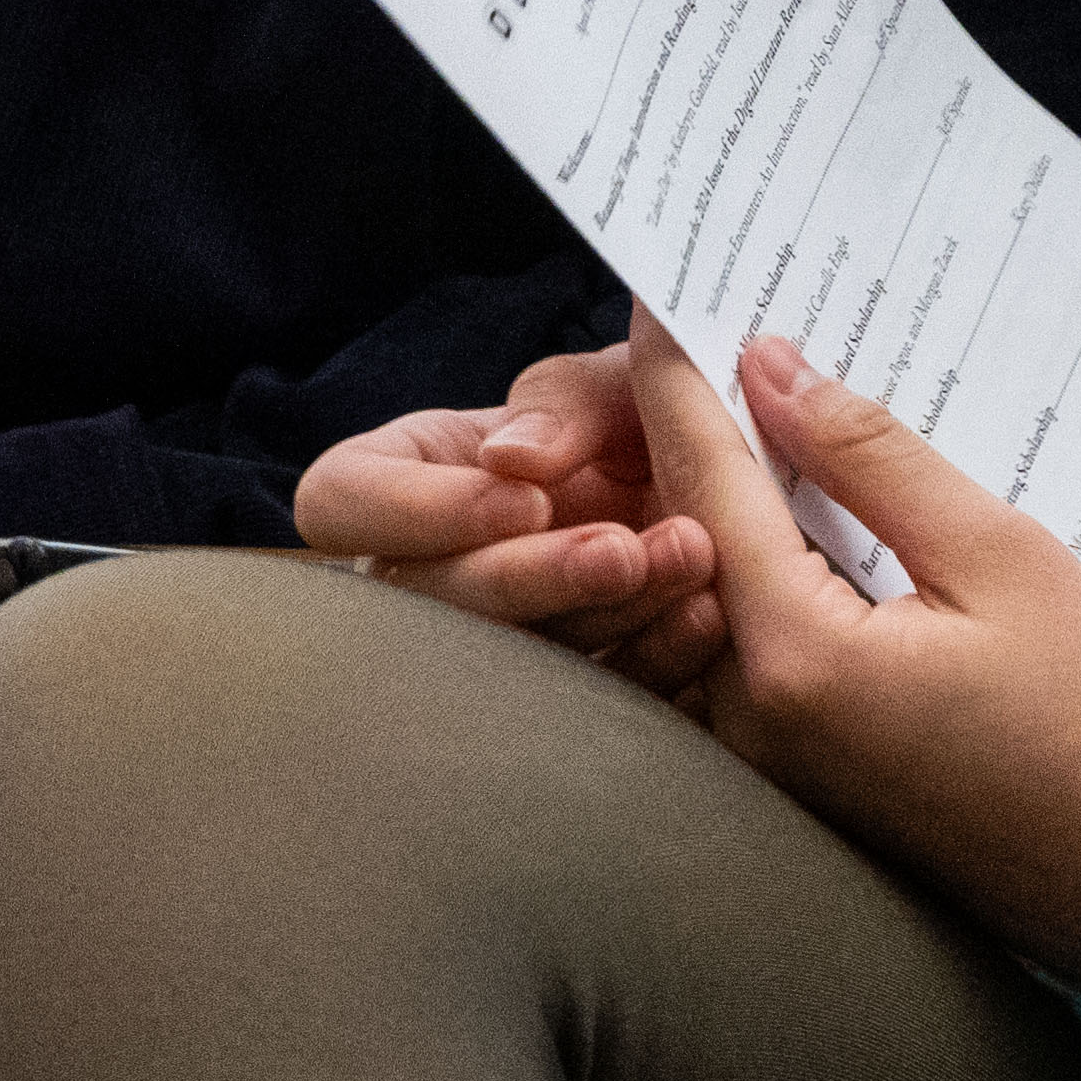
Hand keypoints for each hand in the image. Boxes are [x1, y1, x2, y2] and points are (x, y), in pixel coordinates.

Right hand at [295, 341, 731, 694]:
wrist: (738, 472)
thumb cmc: (647, 416)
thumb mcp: (616, 382)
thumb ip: (564, 404)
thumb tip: (511, 458)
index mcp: (413, 478)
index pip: (342, 500)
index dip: (417, 509)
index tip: (526, 499)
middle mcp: (438, 569)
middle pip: (431, 601)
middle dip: (532, 576)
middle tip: (621, 549)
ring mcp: (503, 641)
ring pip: (513, 660)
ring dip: (606, 613)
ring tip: (691, 560)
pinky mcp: (578, 697)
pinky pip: (597, 698)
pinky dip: (658, 656)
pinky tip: (709, 615)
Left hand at [636, 312, 1080, 1039]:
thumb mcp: (1001, 556)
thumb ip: (875, 462)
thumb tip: (775, 374)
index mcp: (791, 659)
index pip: (704, 482)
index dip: (679, 380)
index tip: (662, 294)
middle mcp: (753, 721)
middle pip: (684, 541)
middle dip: (686, 433)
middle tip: (703, 334)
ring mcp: (776, 766)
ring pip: (710, 600)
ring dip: (718, 502)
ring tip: (748, 407)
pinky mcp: (811, 786)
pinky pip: (750, 653)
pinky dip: (757, 571)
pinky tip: (799, 513)